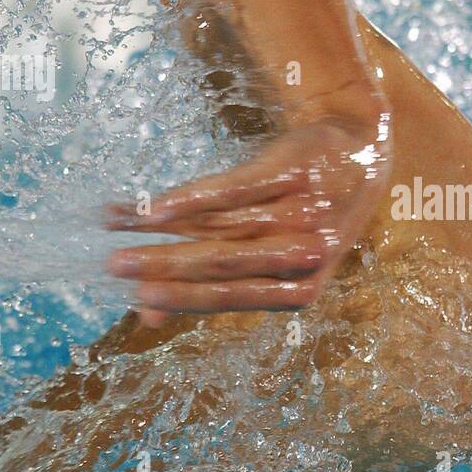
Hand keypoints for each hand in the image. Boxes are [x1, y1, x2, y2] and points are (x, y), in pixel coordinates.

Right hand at [106, 115, 389, 324]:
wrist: (358, 151)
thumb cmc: (303, 217)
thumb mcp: (272, 261)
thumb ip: (216, 288)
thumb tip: (147, 321)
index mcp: (298, 289)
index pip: (230, 297)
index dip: (182, 298)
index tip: (135, 298)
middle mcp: (302, 253)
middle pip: (222, 263)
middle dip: (162, 265)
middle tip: (112, 265)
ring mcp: (300, 212)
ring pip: (218, 224)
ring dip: (158, 224)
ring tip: (114, 221)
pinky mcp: (292, 172)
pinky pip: (233, 189)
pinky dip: (191, 198)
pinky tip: (156, 204)